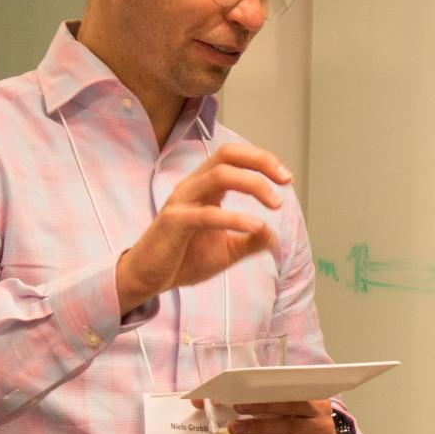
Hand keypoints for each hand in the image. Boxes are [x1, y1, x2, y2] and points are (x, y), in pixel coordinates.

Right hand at [115, 144, 292, 314]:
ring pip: (219, 175)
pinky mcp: (174, 222)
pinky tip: (256, 226)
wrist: (148, 279)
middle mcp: (192, 187)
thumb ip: (250, 241)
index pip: (234, 158)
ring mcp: (181, 202)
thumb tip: (274, 236)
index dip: (262, 161)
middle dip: (260, 161)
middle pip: (227, 155)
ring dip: (254, 184)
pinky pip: (208, 214)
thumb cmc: (183, 259)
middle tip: (286, 179)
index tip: (287, 178)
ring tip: (276, 203)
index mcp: (204, 187)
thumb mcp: (226, 250)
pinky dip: (235, 218)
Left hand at [228, 399, 340, 433]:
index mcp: (313, 397)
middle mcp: (318, 413)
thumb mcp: (300, 411)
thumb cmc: (307, 425)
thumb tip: (239, 400)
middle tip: (237, 406)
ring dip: (259, 427)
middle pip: (290, 405)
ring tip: (235, 429)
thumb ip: (278, 404)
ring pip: (288, 428)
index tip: (245, 388)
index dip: (268, 388)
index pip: (291, 388)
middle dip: (262, 405)